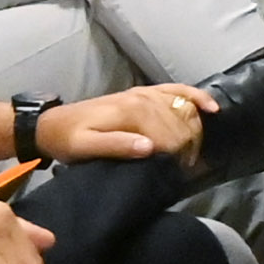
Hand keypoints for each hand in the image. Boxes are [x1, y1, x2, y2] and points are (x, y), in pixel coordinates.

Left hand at [34, 83, 206, 166]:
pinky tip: (210, 108)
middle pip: (181, 121)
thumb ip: (116, 146)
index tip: (179, 173)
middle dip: (190, 145)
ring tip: (193, 152)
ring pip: (183, 107)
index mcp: (130, 112)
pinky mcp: (143, 93)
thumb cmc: (68, 140)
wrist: (53, 123)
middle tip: (187, 168)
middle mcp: (141, 97)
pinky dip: (195, 97)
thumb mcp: (85, 147)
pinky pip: (177, 91)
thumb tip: (150, 147)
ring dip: (195, 128)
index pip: (170, 133)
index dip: (179, 155)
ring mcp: (144, 93)